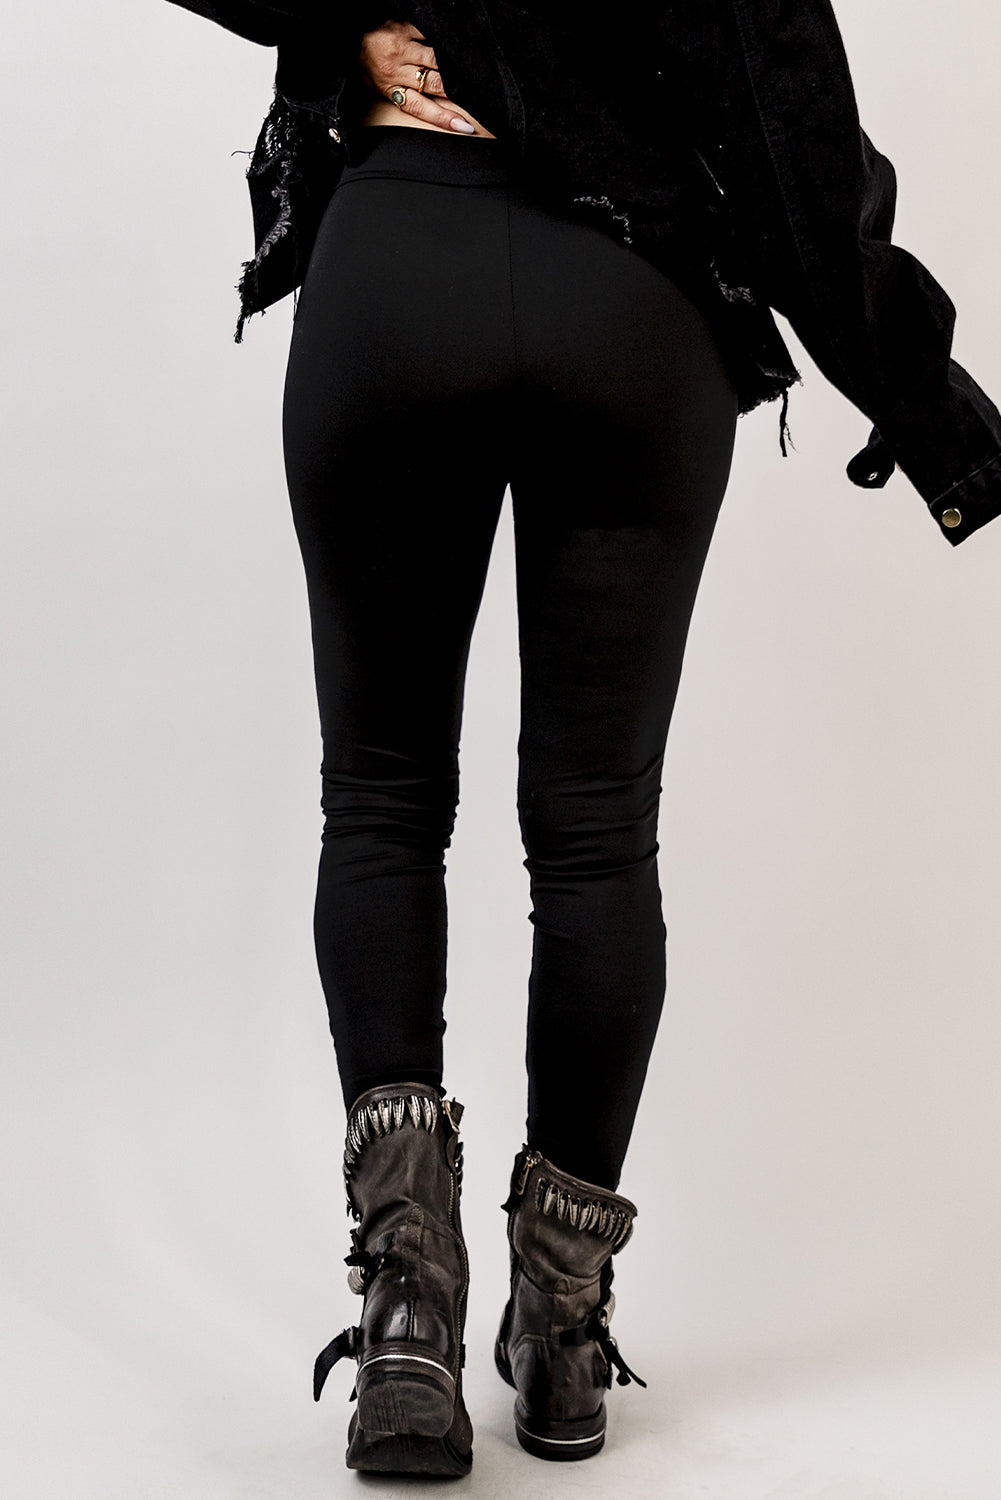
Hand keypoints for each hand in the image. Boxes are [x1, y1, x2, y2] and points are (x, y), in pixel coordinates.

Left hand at [358, 19, 475, 132]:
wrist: (350, 33)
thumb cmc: (366, 63)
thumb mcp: (378, 87)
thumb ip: (403, 95)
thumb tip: (435, 106)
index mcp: (390, 87)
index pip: (422, 108)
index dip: (444, 119)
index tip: (465, 127)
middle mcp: (395, 67)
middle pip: (436, 83)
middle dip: (457, 91)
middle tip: (475, 97)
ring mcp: (401, 45)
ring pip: (437, 58)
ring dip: (453, 66)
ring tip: (466, 72)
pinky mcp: (405, 25)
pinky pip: (431, 35)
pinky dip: (443, 42)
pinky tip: (449, 47)